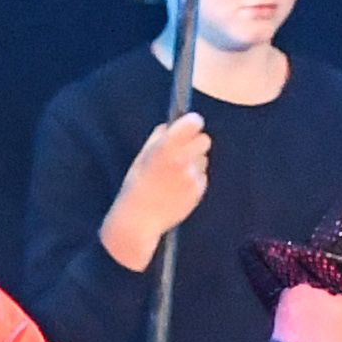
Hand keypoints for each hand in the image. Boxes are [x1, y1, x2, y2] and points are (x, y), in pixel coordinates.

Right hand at [97, 111, 212, 271]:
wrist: (138, 219)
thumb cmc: (136, 186)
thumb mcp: (143, 157)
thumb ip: (159, 138)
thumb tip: (172, 125)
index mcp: (166, 146)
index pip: (194, 122)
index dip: (192, 123)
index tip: (189, 126)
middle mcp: (182, 159)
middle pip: (205, 140)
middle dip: (196, 142)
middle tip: (184, 150)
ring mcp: (192, 176)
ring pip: (203, 159)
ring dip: (194, 163)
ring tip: (174, 176)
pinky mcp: (198, 191)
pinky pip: (201, 177)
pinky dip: (193, 180)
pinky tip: (176, 189)